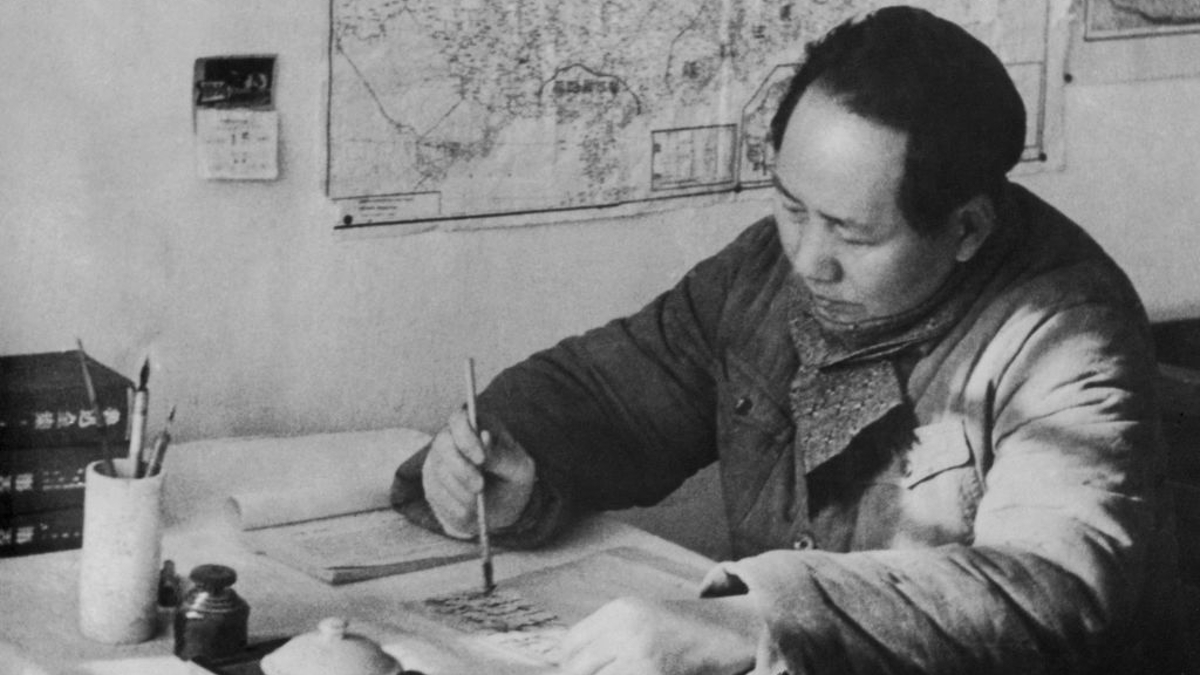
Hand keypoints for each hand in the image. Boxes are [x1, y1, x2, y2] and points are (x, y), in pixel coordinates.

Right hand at [422, 407, 535, 538]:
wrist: (501, 509)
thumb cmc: (513, 480)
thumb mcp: (519, 469)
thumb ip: (502, 454)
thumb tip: (484, 436)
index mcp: (477, 426)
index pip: (460, 419)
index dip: (466, 437)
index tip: (480, 459)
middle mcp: (452, 439)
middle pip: (442, 444)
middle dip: (461, 469)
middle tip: (479, 487)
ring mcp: (438, 461)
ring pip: (438, 472)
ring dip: (460, 491)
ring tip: (477, 503)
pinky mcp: (432, 485)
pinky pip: (436, 495)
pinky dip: (453, 506)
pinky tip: (468, 512)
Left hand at [557, 596, 757, 674]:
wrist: (730, 631)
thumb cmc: (683, 628)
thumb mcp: (641, 618)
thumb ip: (608, 636)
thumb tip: (571, 662)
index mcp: (618, 611)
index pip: (569, 645)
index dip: (568, 666)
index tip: (575, 672)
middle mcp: (624, 630)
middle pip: (577, 669)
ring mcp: (640, 655)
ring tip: (625, 674)